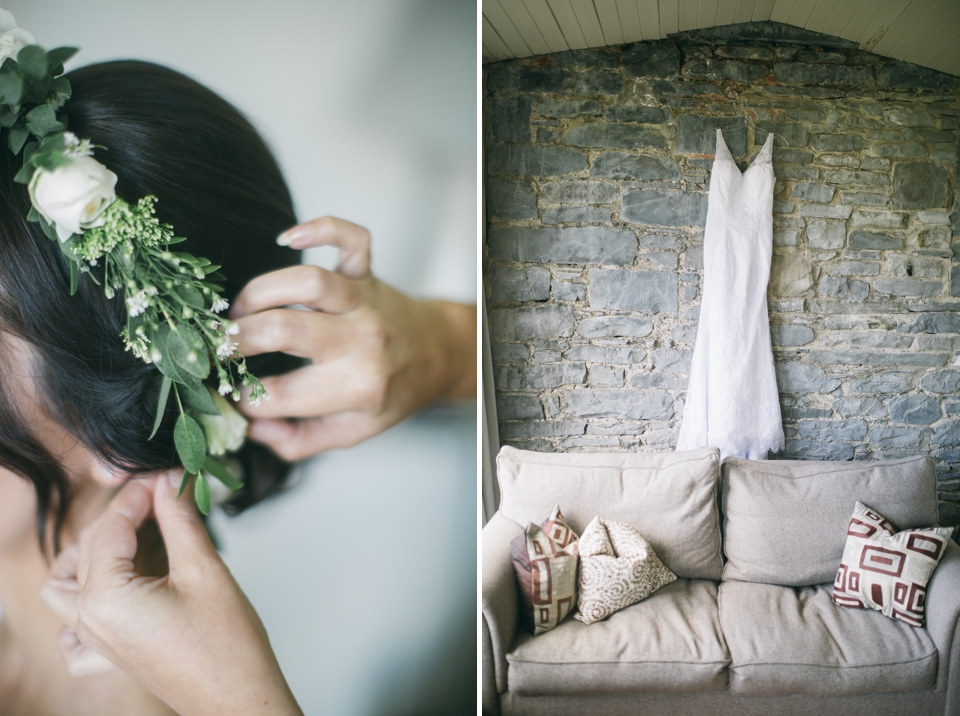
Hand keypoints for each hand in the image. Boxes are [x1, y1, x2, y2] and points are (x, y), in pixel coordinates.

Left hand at [40, 475, 300, 715]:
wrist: (237, 697)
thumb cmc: (226, 644)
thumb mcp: (204, 568)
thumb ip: (180, 518)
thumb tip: (172, 479)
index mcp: (106, 598)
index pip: (111, 525)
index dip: (140, 492)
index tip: (167, 472)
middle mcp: (89, 620)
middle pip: (90, 546)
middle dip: (127, 513)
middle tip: (167, 492)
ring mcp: (95, 640)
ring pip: (66, 583)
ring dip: (93, 550)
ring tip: (137, 533)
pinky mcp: (108, 654)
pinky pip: (71, 626)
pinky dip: (83, 601)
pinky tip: (119, 586)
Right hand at [230, 216, 475, 460]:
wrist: (437, 355)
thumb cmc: (391, 392)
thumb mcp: (352, 431)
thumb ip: (300, 440)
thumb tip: (252, 428)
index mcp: (356, 388)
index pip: (280, 395)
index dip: (243, 399)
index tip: (228, 394)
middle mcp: (361, 342)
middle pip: (284, 329)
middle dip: (237, 340)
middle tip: (216, 348)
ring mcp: (365, 302)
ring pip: (308, 281)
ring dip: (260, 292)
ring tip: (240, 311)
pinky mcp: (367, 274)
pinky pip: (350, 238)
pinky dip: (320, 228)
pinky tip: (288, 239)